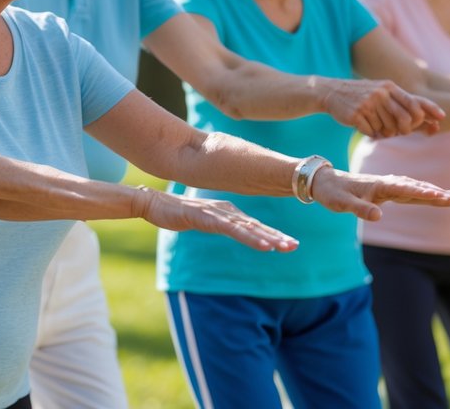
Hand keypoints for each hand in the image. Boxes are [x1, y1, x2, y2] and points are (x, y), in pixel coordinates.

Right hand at [135, 186, 298, 251]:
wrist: (155, 202)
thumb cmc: (178, 212)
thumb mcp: (203, 219)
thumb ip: (218, 223)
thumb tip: (230, 229)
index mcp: (227, 212)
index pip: (254, 226)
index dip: (272, 234)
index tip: (290, 243)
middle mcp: (226, 211)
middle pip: (255, 226)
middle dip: (276, 237)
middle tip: (294, 246)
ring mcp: (217, 214)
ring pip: (247, 228)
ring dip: (267, 238)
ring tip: (284, 247)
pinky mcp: (206, 218)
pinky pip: (231, 230)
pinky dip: (249, 237)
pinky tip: (262, 245)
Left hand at [310, 168, 449, 221]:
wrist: (322, 181)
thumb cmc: (332, 193)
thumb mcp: (341, 203)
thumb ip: (360, 208)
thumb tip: (378, 216)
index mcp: (379, 185)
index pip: (406, 190)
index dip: (424, 194)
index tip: (441, 197)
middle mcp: (386, 183)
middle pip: (416, 188)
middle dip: (438, 193)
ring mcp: (386, 185)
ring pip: (415, 188)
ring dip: (434, 192)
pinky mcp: (385, 189)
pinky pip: (408, 190)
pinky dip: (422, 192)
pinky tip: (432, 194)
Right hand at [321, 78, 443, 137]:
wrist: (331, 92)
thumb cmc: (363, 95)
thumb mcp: (383, 92)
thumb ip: (403, 103)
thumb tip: (428, 118)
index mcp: (389, 87)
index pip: (414, 101)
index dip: (430, 110)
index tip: (441, 118)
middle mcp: (381, 94)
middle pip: (405, 119)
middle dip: (405, 129)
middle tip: (400, 131)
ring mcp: (368, 104)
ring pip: (388, 128)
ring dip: (385, 132)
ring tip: (376, 125)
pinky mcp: (356, 115)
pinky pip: (372, 132)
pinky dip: (371, 133)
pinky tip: (364, 125)